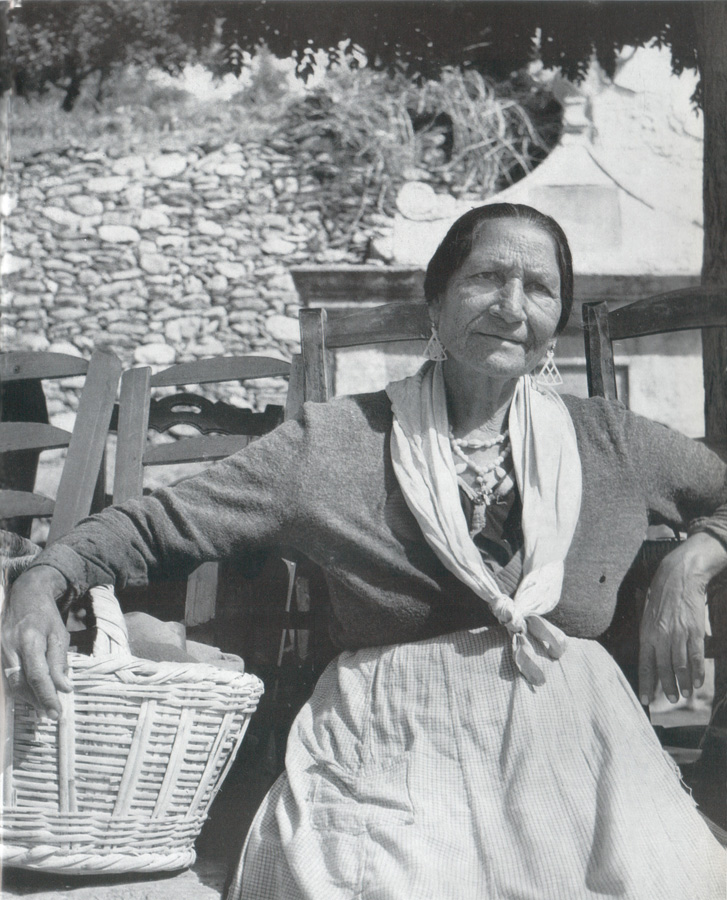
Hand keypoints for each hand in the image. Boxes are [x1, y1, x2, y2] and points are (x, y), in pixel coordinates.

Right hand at [2, 565, 72, 717]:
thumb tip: (63, 688)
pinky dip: (20, 687)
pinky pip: (8, 675)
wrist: (25, 594)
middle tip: (51, 714)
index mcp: (30, 640)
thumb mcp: (59, 634)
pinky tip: (31, 694)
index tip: (56, 713)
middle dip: (36, 701)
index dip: (47, 696)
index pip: (38, 676)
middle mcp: (10, 646)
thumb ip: (59, 661)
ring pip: (12, 682)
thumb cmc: (46, 615)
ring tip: (43, 707)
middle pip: (21, 683)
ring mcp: (0, 649)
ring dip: (28, 698)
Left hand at [639, 532, 726, 705]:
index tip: (646, 699)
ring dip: (683, 683)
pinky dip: (697, 672)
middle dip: (667, 686)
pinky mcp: (694, 631)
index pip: (645, 664)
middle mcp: (660, 636)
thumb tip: (652, 656)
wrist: (678, 577)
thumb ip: (650, 636)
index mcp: (646, 633)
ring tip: (685, 694)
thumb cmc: (660, 596)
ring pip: (680, 665)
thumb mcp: (647, 615)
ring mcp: (678, 634)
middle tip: (671, 699)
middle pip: (663, 668)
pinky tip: (698, 682)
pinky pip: (696, 656)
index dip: (645, 683)